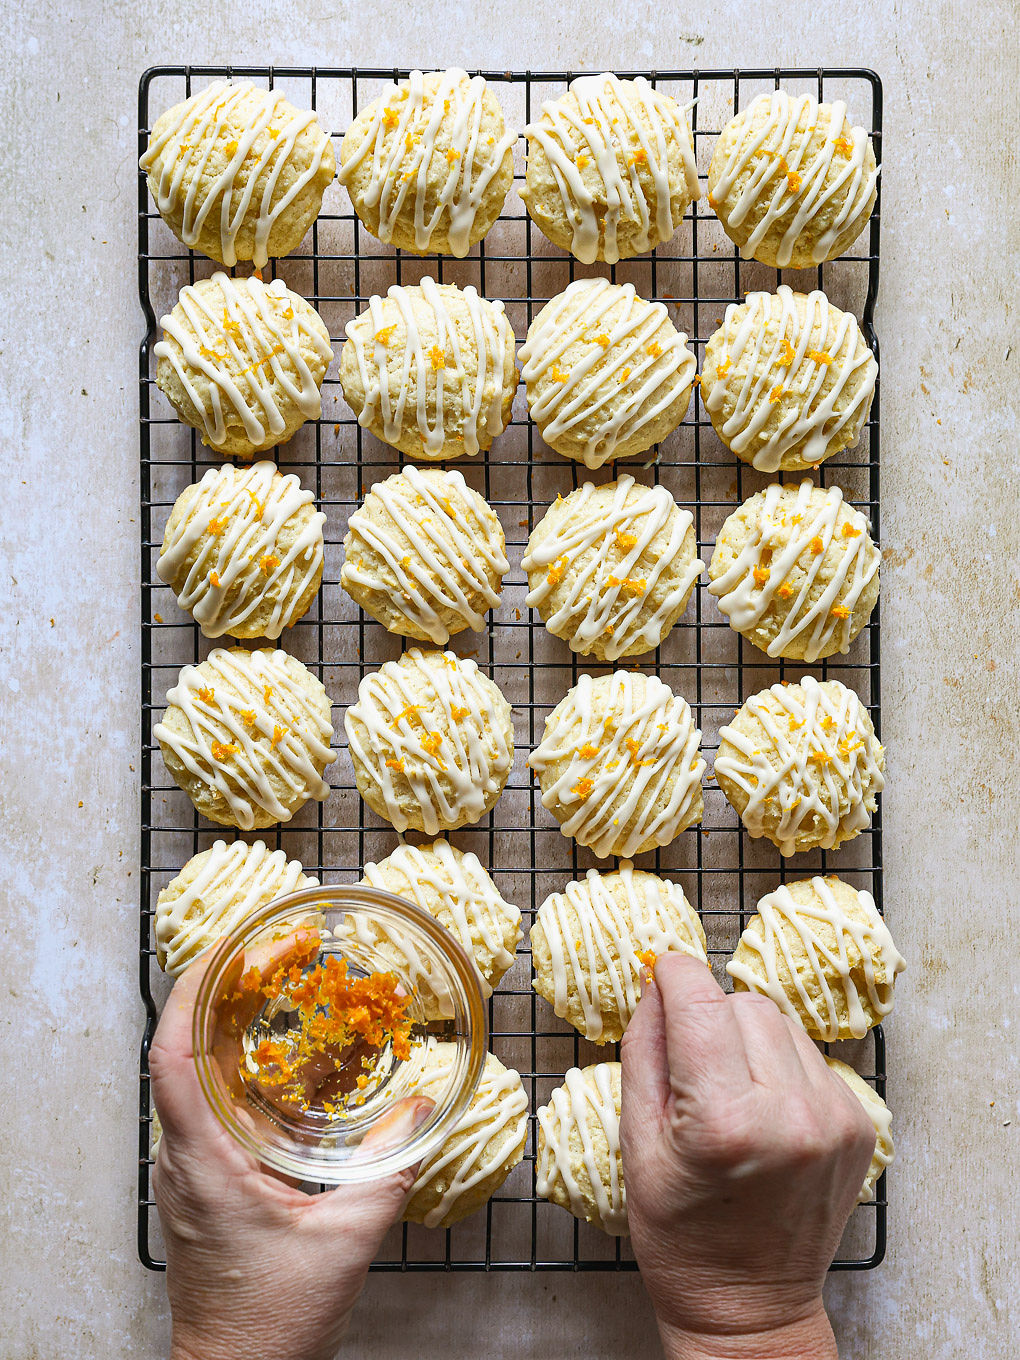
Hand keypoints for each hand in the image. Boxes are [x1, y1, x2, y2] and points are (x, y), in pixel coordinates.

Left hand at [150, 953, 431, 1359]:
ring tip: (288, 984)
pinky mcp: (210, 1182)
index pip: (173, 1053)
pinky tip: (303, 1059)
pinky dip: (258, 1069)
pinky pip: (223, 1105)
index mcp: (203, 1160)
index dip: (196, 989)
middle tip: (280, 949)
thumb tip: (425, 1111)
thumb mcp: (345, 1240)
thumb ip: (390, 1170)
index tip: (232, 945)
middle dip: (230, 988)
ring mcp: (194, 1169)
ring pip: (204, 1074)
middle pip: (188, 1048)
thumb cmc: (272, 1322)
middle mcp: (187, 1155)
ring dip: (241, 1024)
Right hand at [620, 955, 875, 1359]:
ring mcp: (832, 1118)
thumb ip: (644, 1048)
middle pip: (741, 1003)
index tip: (658, 968)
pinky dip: (779, 1064)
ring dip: (746, 1036)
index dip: (672, 972)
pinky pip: (808, 1054)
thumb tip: (654, 979)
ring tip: (727, 1089)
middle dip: (708, 1014)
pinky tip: (762, 1108)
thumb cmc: (680, 1235)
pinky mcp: (857, 1123)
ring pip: (779, 1021)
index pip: (699, 1000)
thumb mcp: (635, 1143)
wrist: (749, 1306)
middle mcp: (789, 1113)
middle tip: (688, 1061)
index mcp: (724, 1121)